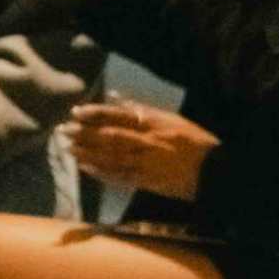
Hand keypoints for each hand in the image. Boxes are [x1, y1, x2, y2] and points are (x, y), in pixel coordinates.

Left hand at [67, 99, 217, 199]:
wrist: (215, 171)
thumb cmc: (194, 141)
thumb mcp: (170, 118)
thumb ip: (141, 108)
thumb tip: (115, 96)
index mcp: (153, 124)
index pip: (118, 116)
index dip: (95, 114)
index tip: (76, 112)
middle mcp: (147, 142)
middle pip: (110, 137)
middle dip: (84, 134)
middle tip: (63, 131)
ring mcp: (146, 164)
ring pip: (111, 158)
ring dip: (87, 153)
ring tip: (67, 149)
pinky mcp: (147, 182)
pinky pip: (120, 177)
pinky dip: (102, 173)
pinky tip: (86, 169)